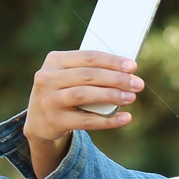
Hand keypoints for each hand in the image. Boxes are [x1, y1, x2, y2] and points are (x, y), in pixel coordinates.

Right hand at [22, 50, 143, 177]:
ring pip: (84, 95)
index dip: (112, 61)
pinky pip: (86, 121)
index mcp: (54, 60)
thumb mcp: (70, 77)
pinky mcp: (54, 121)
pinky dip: (108, 120)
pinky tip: (125, 118)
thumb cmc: (65, 92)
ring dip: (111, 96)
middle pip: (88, 75)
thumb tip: (127, 73)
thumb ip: (92, 72)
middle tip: (138, 84)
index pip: (88, 57)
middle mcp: (47, 78)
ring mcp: (48, 100)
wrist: (40, 121)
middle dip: (117, 79)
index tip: (133, 66)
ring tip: (131, 98)